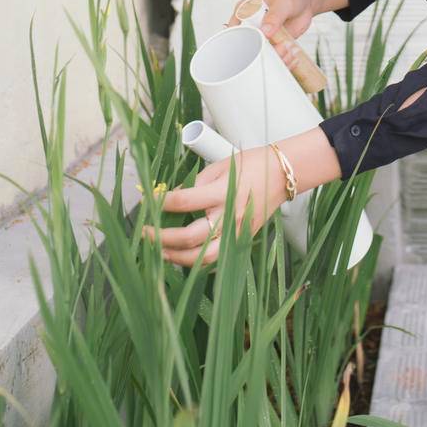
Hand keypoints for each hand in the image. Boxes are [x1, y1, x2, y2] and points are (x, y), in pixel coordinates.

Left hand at [145, 145, 288, 266]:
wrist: (282, 176)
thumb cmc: (251, 165)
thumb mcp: (220, 166)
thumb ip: (197, 183)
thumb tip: (174, 197)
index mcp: (222, 193)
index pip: (184, 201)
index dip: (162, 202)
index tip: (148, 200)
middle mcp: (229, 217)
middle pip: (189, 238)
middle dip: (162, 238)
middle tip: (144, 232)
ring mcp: (236, 233)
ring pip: (202, 258)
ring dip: (176, 257)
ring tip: (159, 251)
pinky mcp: (241, 241)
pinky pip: (215, 258)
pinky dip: (196, 261)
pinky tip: (181, 256)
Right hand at [224, 0, 320, 69]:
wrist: (306, 0)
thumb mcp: (282, 3)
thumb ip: (274, 16)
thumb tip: (265, 31)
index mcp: (243, 11)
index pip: (235, 31)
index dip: (242, 42)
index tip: (257, 46)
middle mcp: (250, 26)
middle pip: (247, 47)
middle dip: (259, 53)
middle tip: (277, 47)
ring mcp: (261, 37)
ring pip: (261, 54)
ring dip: (273, 57)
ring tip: (287, 48)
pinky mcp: (273, 45)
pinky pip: (273, 57)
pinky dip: (282, 59)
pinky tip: (291, 55)